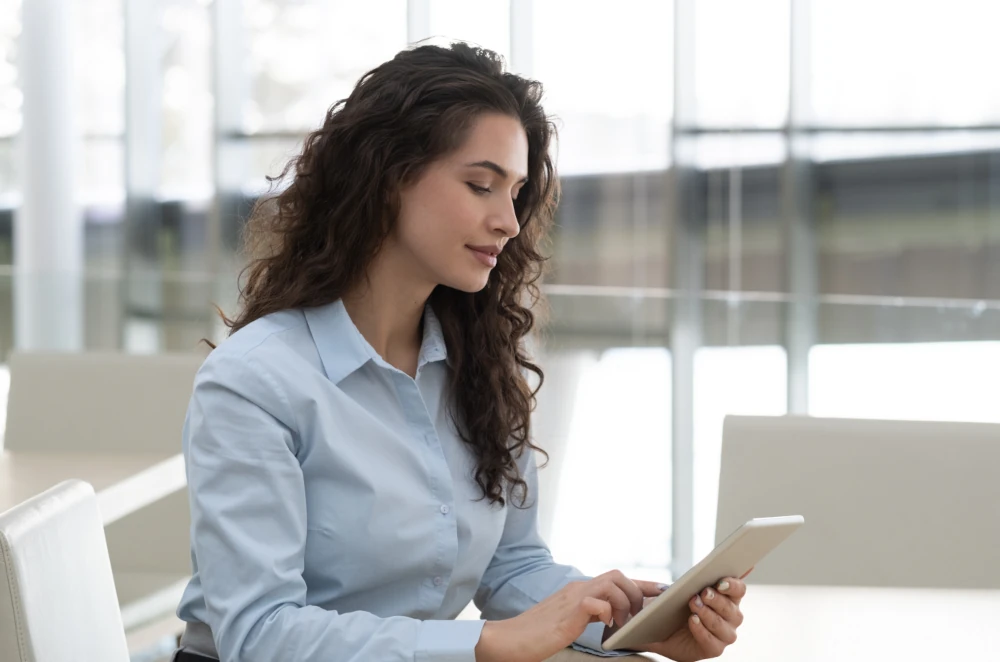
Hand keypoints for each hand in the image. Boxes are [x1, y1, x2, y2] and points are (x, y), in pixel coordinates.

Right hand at [475, 570, 644, 661]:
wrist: (510, 639)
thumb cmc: (537, 635)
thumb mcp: (568, 620)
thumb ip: (587, 613)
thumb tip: (607, 615)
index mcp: (579, 590)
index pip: (615, 579)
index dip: (641, 584)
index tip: (661, 591)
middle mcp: (577, 588)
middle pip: (618, 575)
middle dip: (635, 593)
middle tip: (635, 616)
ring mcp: (572, 598)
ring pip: (611, 583)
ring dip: (623, 603)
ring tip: (620, 624)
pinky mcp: (568, 612)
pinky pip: (596, 603)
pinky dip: (607, 613)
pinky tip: (604, 626)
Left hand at [634, 571, 749, 661]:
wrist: (657, 626)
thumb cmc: (674, 603)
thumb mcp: (682, 586)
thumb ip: (699, 575)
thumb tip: (712, 568)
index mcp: (727, 597)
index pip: (739, 590)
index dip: (733, 585)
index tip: (720, 582)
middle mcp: (731, 617)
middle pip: (733, 609)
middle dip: (717, 600)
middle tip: (703, 593)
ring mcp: (723, 635)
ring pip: (724, 627)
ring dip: (708, 615)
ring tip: (693, 606)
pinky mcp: (713, 648)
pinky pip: (712, 643)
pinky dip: (702, 630)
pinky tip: (693, 621)